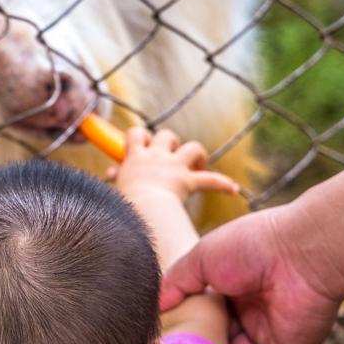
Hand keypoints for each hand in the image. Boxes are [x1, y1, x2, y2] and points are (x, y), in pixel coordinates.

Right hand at [108, 127, 239, 204]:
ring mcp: (174, 167)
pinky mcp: (187, 180)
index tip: (141, 143)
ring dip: (196, 154)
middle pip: (166, 136)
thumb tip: (110, 174)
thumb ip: (116, 177)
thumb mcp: (117, 187)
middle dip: (170, 142)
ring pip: (191, 148)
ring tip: (197, 164)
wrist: (141, 209)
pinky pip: (210, 180)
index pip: (135, 133)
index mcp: (135, 157)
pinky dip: (222, 184)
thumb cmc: (124, 201)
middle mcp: (156, 156)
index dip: (139, 136)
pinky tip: (233, 189)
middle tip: (169, 156)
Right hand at [160, 206, 341, 343]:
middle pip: (220, 340)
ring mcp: (269, 334)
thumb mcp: (201, 258)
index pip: (206, 314)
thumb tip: (154, 306)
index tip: (163, 339)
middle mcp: (251, 311)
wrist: (301, 254)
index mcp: (234, 286)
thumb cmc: (252, 247)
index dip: (187, 325)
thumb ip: (176, 282)